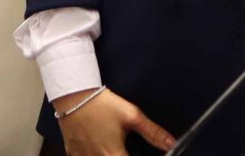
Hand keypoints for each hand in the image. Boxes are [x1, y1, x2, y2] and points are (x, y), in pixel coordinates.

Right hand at [55, 88, 173, 155]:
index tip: (135, 153)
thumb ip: (152, 132)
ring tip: (113, 148)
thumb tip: (172, 144)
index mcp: (113, 154)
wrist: (73, 95)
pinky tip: (96, 150)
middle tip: (122, 148)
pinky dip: (91, 155)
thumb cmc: (102, 104)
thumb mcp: (131, 116)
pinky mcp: (72, 152)